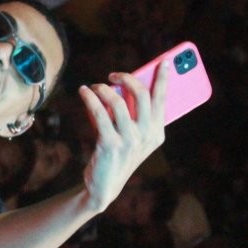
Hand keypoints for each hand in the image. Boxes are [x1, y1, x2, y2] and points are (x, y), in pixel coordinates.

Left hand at [79, 63, 168, 210]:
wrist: (103, 186)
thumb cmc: (118, 156)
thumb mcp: (134, 137)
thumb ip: (134, 115)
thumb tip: (124, 87)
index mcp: (157, 132)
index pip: (162, 99)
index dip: (164, 78)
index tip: (164, 61)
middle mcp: (147, 135)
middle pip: (142, 95)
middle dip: (127, 78)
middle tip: (113, 75)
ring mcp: (130, 141)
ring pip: (118, 102)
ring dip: (103, 89)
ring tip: (94, 87)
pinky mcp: (110, 145)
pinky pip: (100, 114)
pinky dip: (90, 99)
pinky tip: (84, 92)